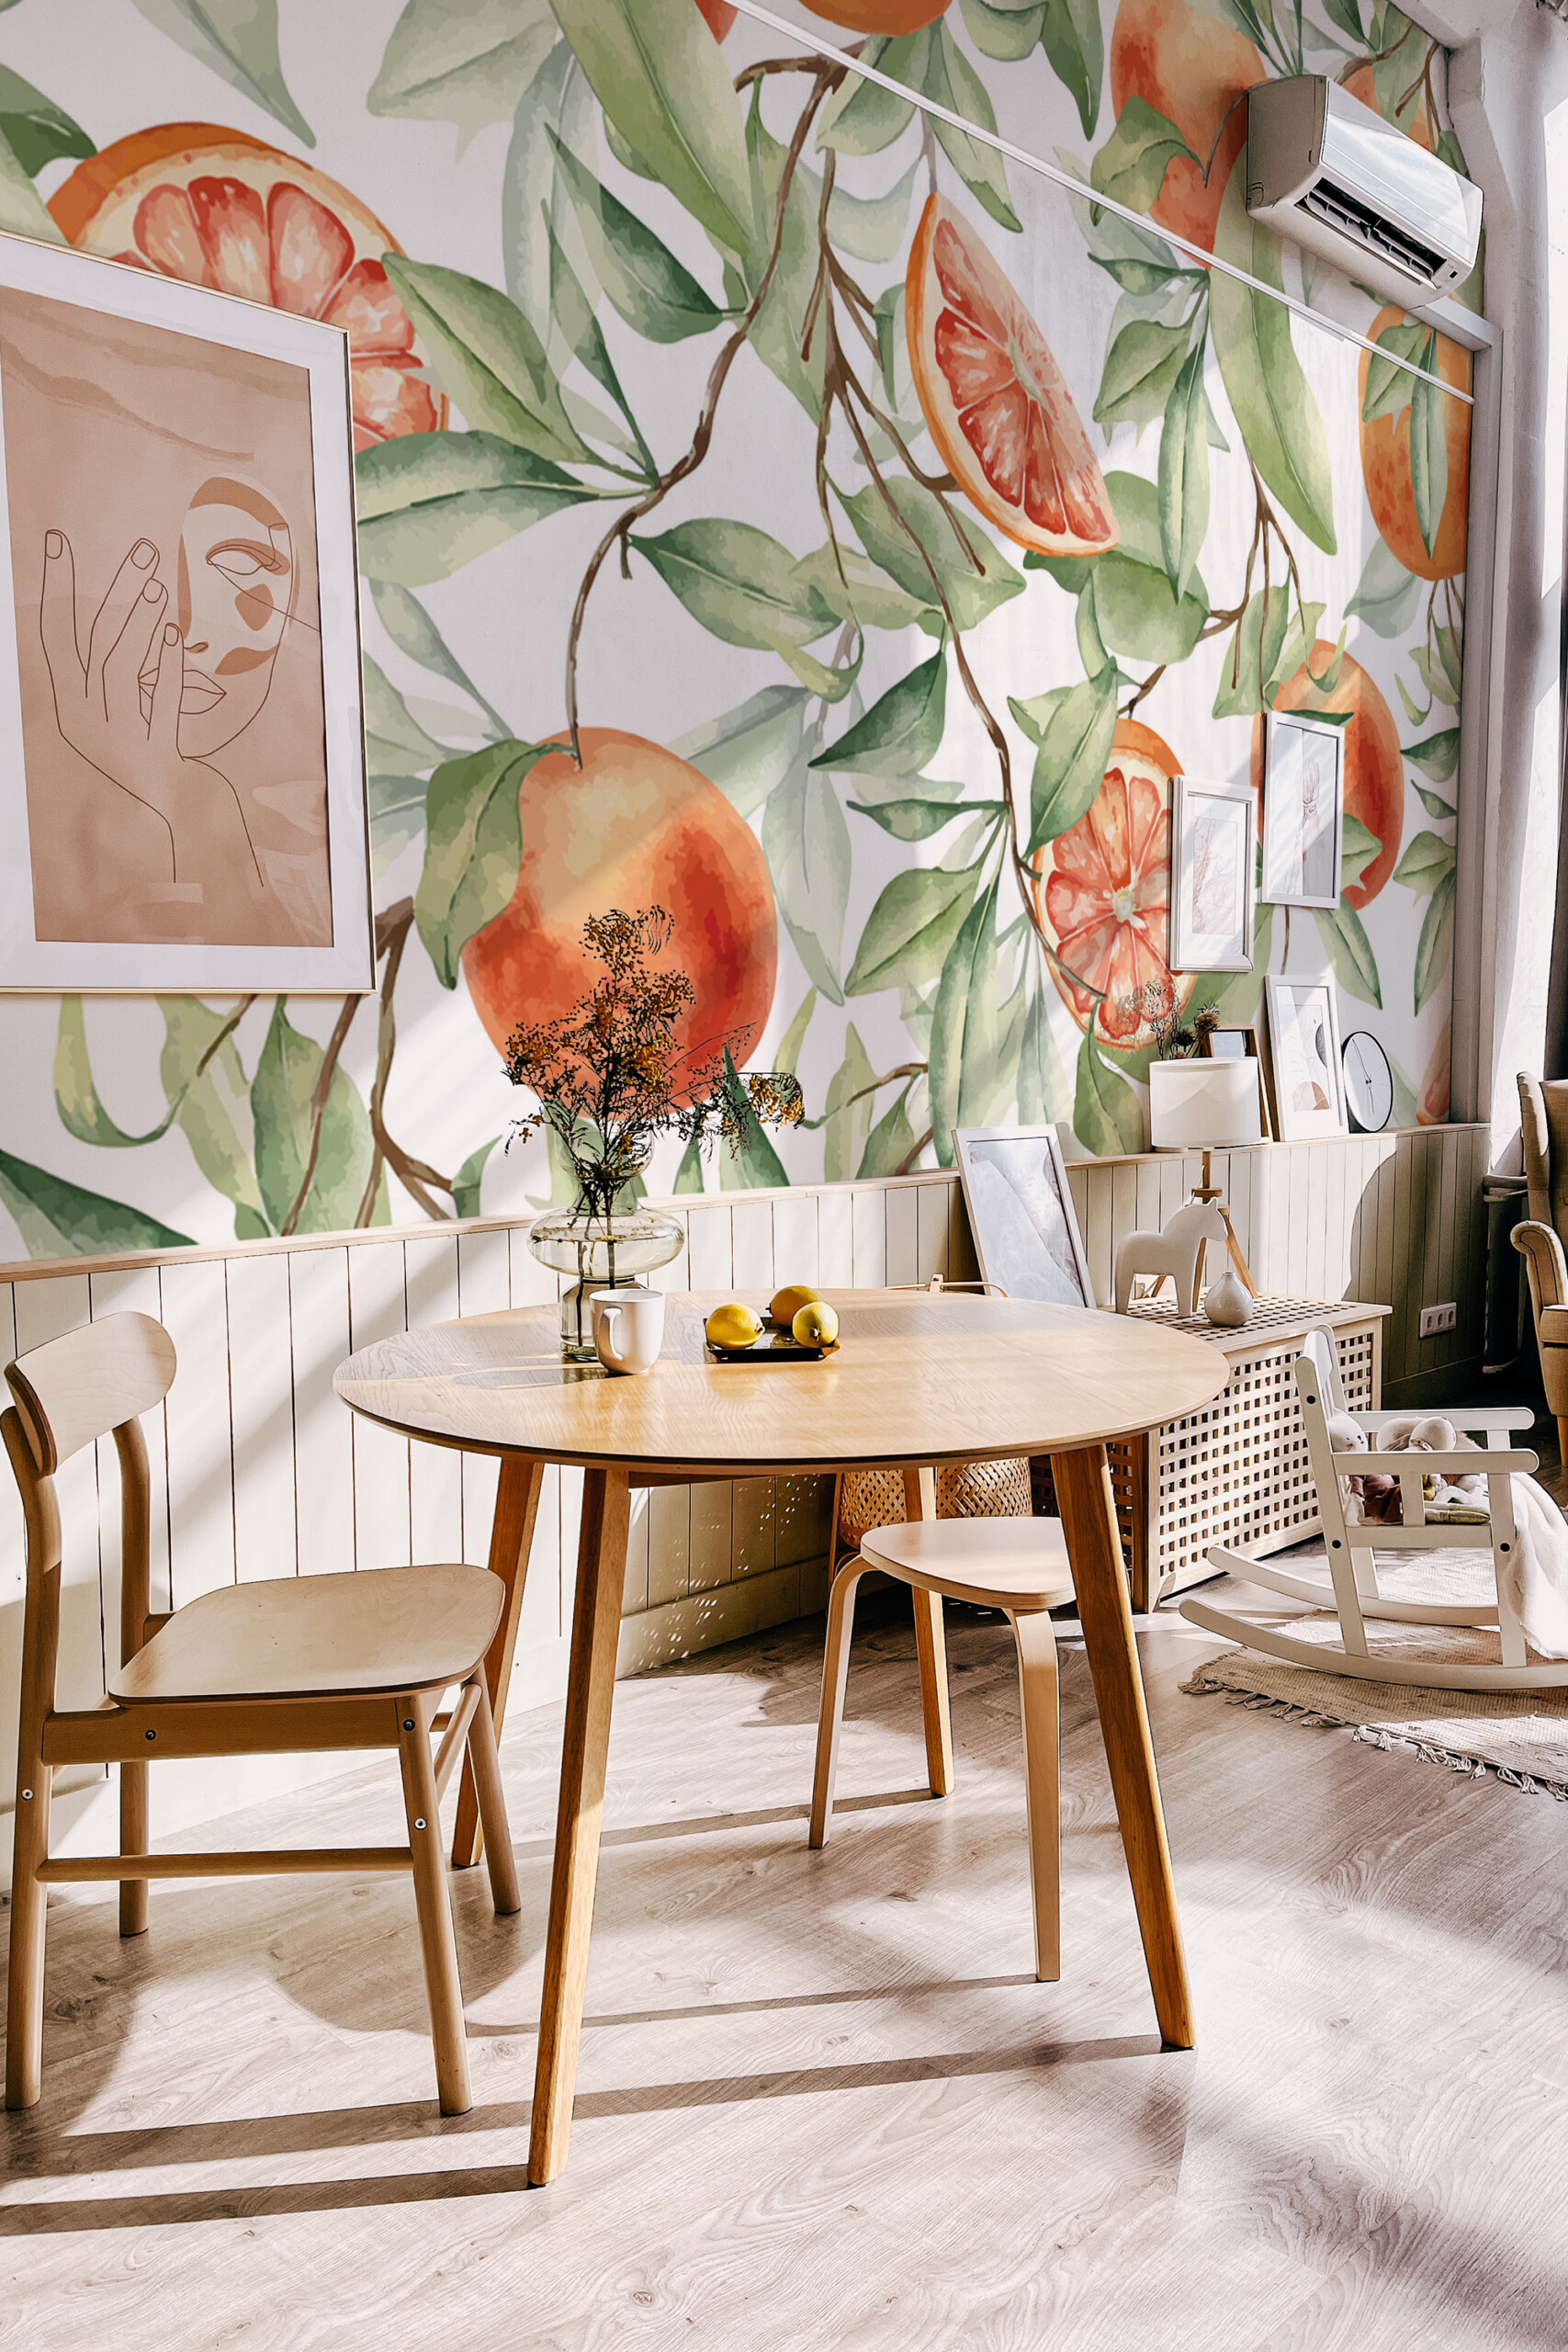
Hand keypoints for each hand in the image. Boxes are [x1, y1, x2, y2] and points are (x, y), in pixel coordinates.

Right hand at [39, 530, 263, 895]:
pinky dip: (164, 669)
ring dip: (137, 623)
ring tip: (157, 584)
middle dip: (113, 592)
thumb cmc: (157, 753)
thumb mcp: (124, 709)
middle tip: (143, 550)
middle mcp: (86, 722)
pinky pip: (158, 704)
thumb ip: (115, 667)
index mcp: (71, 707)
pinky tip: (173, 635)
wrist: (186, 814)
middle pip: (93, 644)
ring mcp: (119, 741)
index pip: (54, 637)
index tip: (58, 540)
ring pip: (120, 670)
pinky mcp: (155, 757)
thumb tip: (129, 598)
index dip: (55, 588)